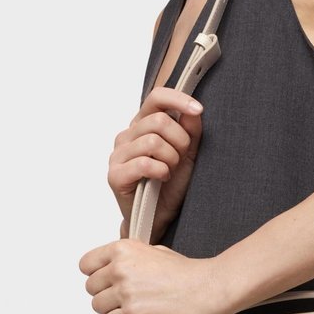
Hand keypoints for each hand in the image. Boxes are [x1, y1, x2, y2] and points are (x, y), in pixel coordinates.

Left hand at [79, 238, 230, 313]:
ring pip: (97, 306)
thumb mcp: (155, 251)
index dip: (95, 275)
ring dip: (111, 310)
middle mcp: (121, 268)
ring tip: (131, 307)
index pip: (86, 264)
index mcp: (124, 249)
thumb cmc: (187, 272)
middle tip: (123, 297)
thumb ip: (130, 258)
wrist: (207, 288)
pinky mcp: (133, 313)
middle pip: (91, 287)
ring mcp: (126, 291)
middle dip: (105, 294)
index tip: (103, 280)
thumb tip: (115, 267)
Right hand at [108, 88, 203, 242]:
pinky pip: (144, 163)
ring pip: (152, 141)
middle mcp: (127, 135)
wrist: (160, 216)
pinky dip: (160, 171)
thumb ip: (191, 129)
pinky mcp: (115, 175)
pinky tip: (161, 178)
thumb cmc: (171, 184)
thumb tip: (193, 110)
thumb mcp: (188, 153)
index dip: (178, 99)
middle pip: (159, 121)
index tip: (198, 110)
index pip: (156, 97)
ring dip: (170, 158)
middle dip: (180, 141)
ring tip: (170, 170)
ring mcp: (118, 155)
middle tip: (180, 159)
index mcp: (142, 124)